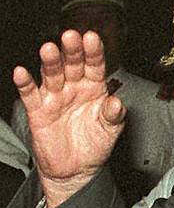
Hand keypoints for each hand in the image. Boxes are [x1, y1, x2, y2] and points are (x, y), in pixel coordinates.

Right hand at [13, 30, 125, 207]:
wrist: (76, 170)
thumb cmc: (95, 144)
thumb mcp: (110, 131)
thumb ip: (114, 115)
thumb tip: (117, 103)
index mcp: (95, 88)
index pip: (95, 66)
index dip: (94, 52)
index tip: (93, 38)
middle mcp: (74, 88)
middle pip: (73, 65)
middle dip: (72, 51)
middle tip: (71, 37)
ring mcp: (55, 97)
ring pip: (52, 75)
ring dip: (50, 62)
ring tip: (49, 49)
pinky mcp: (39, 111)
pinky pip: (30, 95)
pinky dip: (25, 84)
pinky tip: (21, 72)